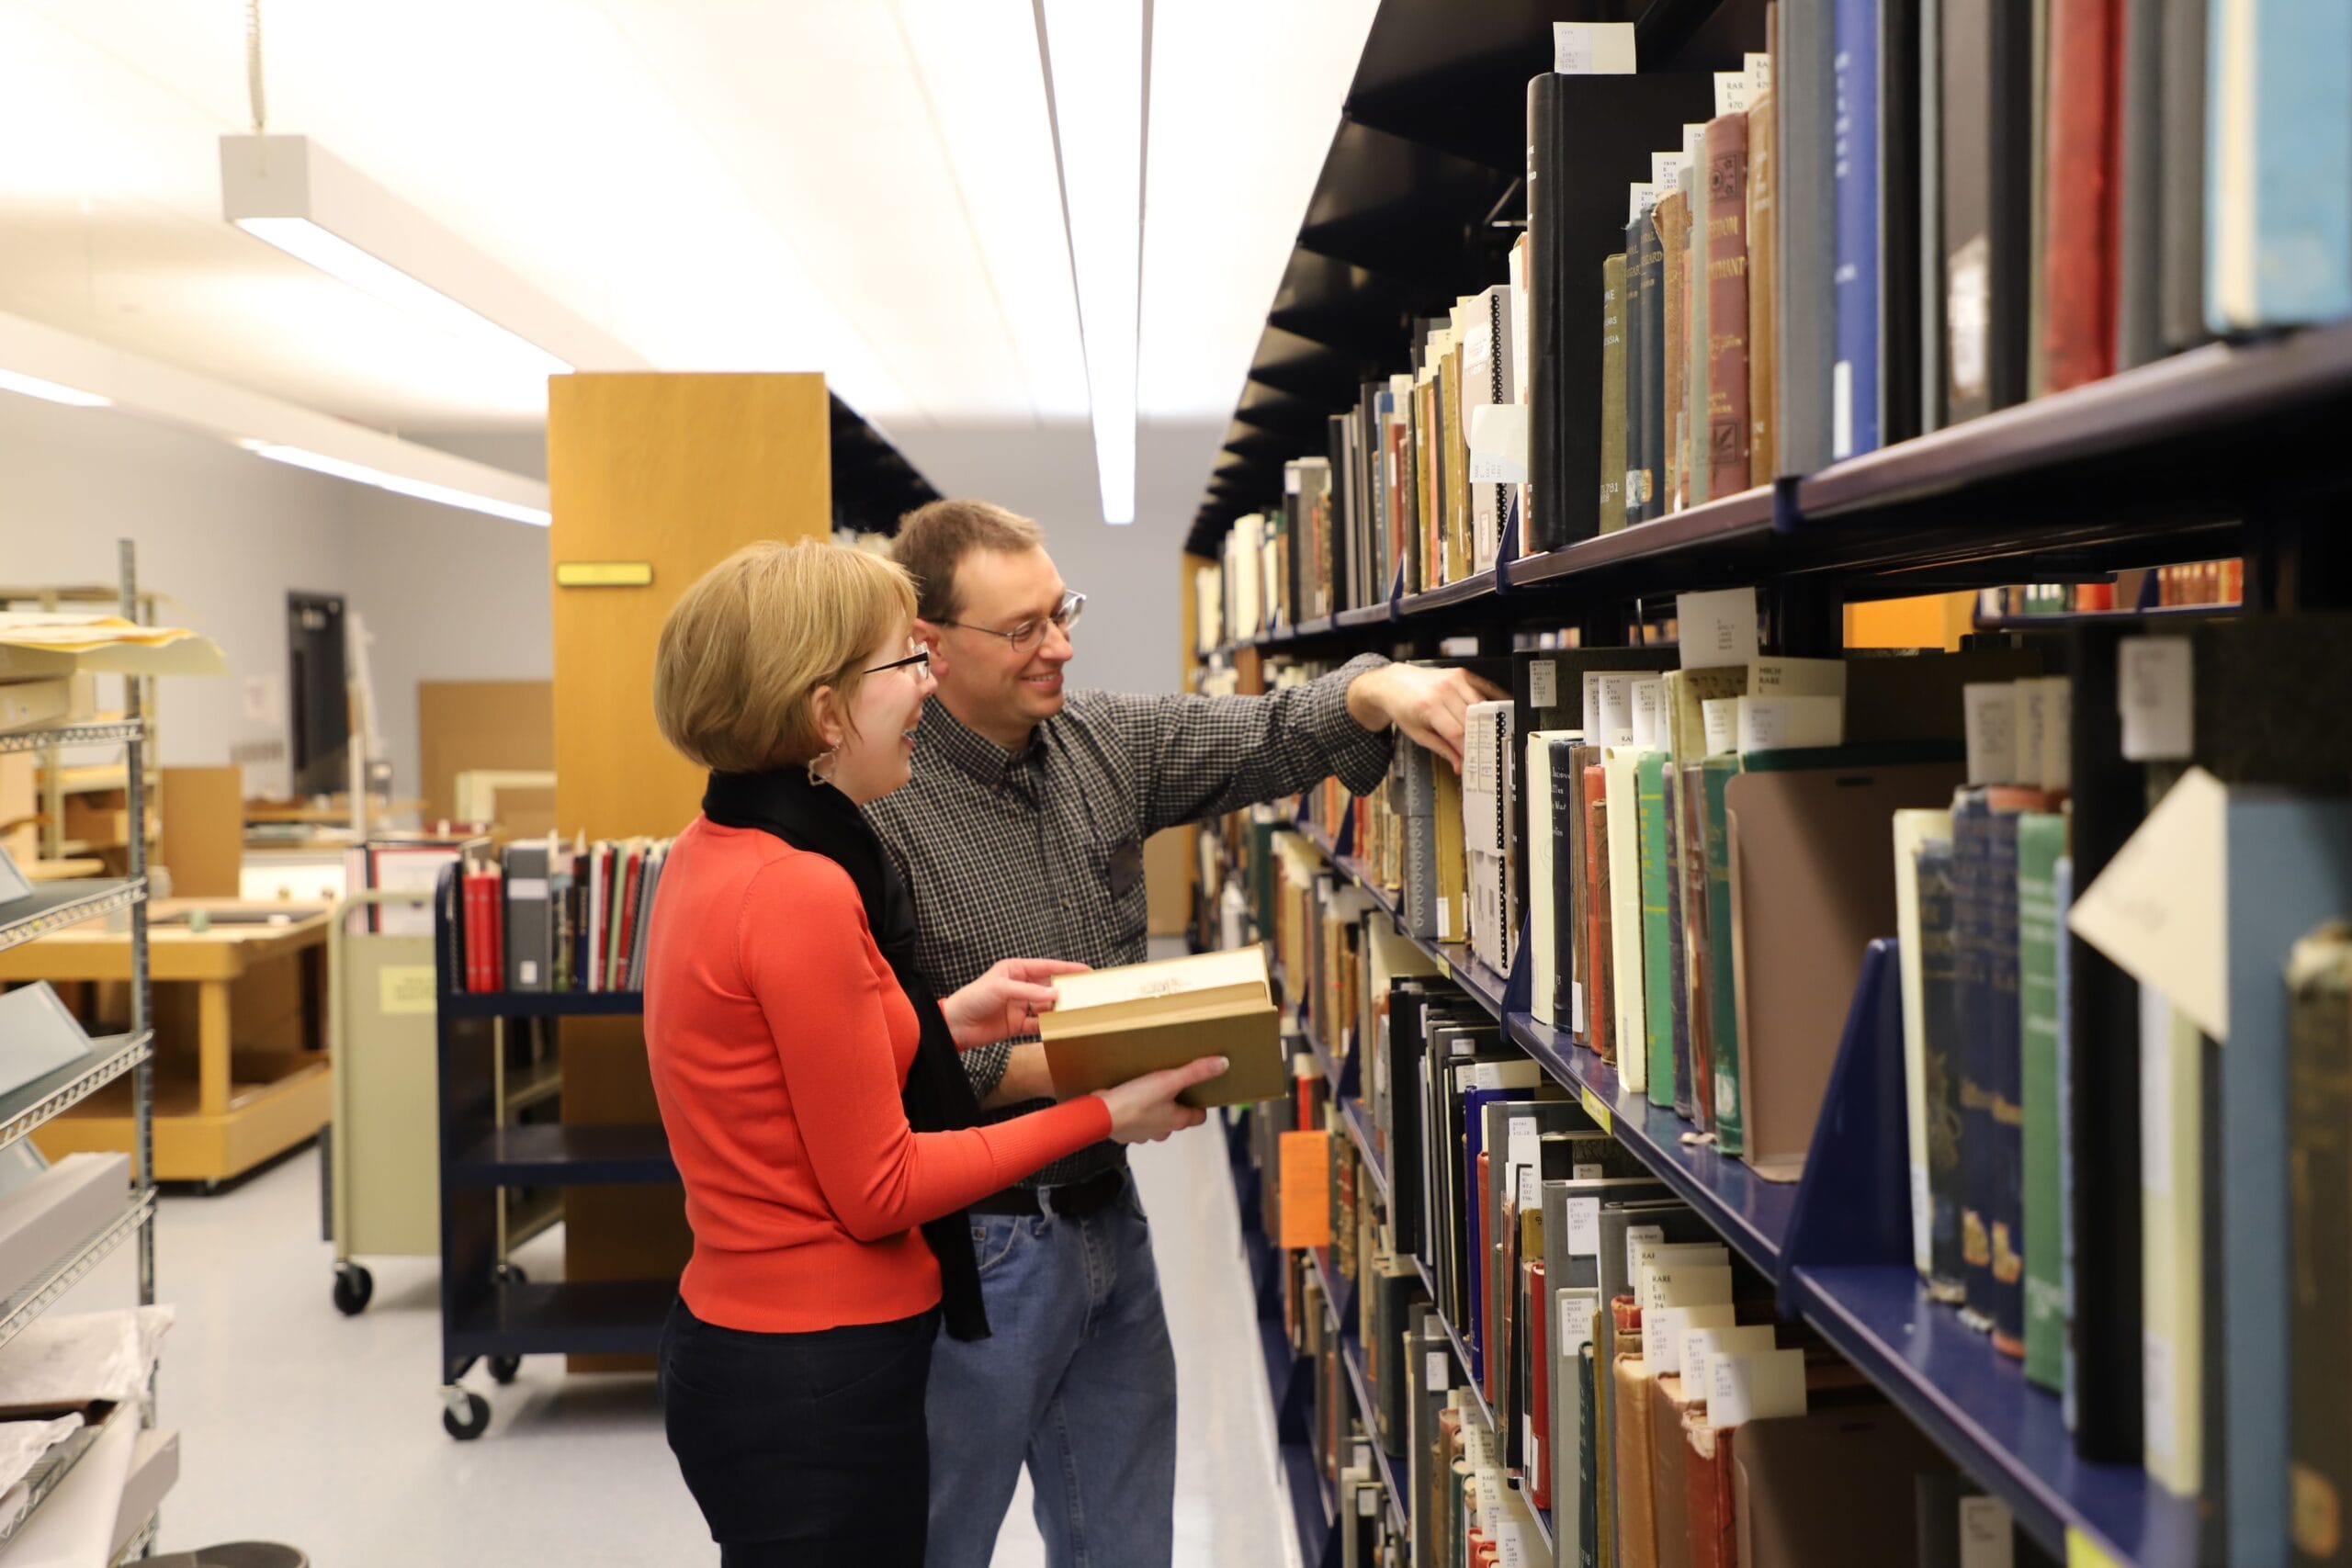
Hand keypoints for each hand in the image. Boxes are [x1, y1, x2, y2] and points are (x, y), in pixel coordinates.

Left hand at [940, 958, 1089, 1048]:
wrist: (956, 1025)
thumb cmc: (973, 998)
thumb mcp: (1001, 988)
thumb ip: (1029, 991)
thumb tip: (1055, 993)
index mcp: (1015, 970)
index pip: (1046, 967)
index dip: (1066, 968)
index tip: (1085, 970)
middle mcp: (1020, 986)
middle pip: (1049, 987)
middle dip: (1065, 990)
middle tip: (1085, 994)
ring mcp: (1020, 1006)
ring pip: (1046, 1006)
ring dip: (1058, 1009)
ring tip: (1075, 1012)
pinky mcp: (1017, 1024)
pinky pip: (1037, 1024)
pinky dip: (1047, 1026)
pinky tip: (1058, 1027)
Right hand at [1096, 1056, 1228, 1143]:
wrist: (1101, 1115)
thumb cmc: (1135, 1100)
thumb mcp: (1168, 1081)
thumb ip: (1195, 1072)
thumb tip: (1222, 1064)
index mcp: (1176, 1120)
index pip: (1198, 1117)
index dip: (1200, 1106)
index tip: (1198, 1094)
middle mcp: (1162, 1131)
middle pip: (1176, 1119)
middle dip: (1176, 1106)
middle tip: (1172, 1088)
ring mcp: (1142, 1134)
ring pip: (1154, 1122)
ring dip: (1154, 1111)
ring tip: (1148, 1092)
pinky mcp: (1124, 1132)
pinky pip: (1134, 1123)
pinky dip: (1134, 1114)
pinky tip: (1128, 1100)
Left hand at [1345, 662, 1509, 770]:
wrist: (1395, 683)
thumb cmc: (1404, 707)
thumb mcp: (1418, 734)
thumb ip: (1442, 749)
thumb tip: (1459, 765)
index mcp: (1429, 706)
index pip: (1457, 733)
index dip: (1468, 749)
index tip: (1473, 760)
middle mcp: (1443, 690)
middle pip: (1472, 719)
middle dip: (1479, 738)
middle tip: (1484, 752)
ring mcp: (1455, 679)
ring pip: (1482, 705)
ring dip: (1487, 722)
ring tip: (1490, 736)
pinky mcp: (1462, 674)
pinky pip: (1486, 687)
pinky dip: (1495, 699)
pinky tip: (1501, 710)